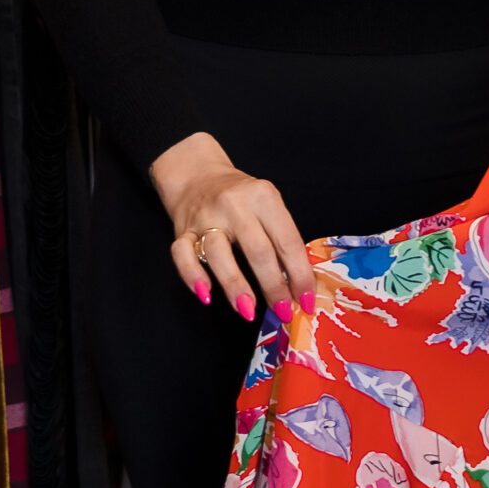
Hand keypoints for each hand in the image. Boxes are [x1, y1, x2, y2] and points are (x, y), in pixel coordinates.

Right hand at [148, 132, 317, 325]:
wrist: (198, 174)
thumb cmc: (241, 197)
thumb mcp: (267, 205)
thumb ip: (280, 237)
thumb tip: (297, 284)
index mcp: (263, 197)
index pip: (287, 241)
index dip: (300, 274)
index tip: (306, 301)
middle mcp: (234, 205)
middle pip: (258, 250)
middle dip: (273, 286)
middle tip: (283, 313)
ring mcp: (205, 217)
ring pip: (219, 254)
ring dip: (235, 286)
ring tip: (248, 311)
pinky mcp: (182, 231)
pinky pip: (182, 256)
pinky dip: (193, 277)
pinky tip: (206, 295)